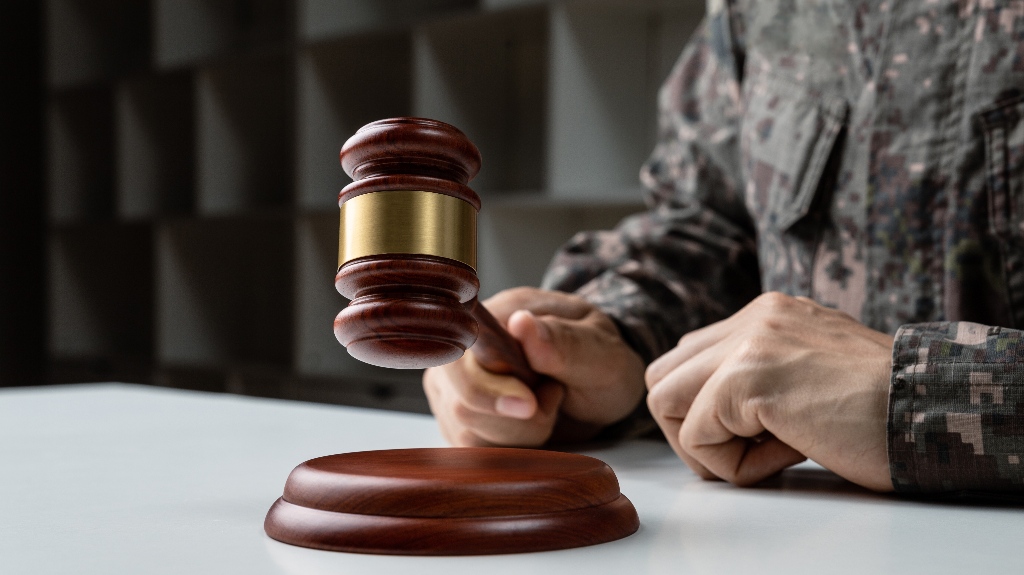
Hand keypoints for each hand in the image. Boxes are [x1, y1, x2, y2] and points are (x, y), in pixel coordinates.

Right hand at [423, 287, 645, 446]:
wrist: (602, 389)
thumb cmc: (602, 362)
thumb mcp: (602, 351)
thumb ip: (565, 341)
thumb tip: (521, 323)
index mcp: (495, 316)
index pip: (459, 354)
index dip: (486, 388)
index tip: (529, 404)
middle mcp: (465, 352)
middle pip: (460, 402)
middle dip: (515, 418)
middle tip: (554, 398)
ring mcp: (457, 388)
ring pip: (467, 432)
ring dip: (519, 433)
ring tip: (548, 404)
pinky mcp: (462, 421)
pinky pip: (473, 449)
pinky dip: (511, 447)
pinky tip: (533, 425)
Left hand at [645, 292, 893, 490]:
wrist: (935, 411)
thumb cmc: (883, 409)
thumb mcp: (812, 373)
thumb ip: (760, 375)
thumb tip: (711, 411)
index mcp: (766, 314)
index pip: (688, 358)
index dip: (704, 410)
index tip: (755, 432)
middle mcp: (751, 318)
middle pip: (662, 376)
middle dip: (689, 427)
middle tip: (743, 450)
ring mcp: (747, 344)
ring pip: (663, 402)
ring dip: (706, 447)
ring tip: (766, 452)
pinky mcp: (748, 379)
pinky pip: (697, 436)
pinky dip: (734, 465)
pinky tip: (789, 454)